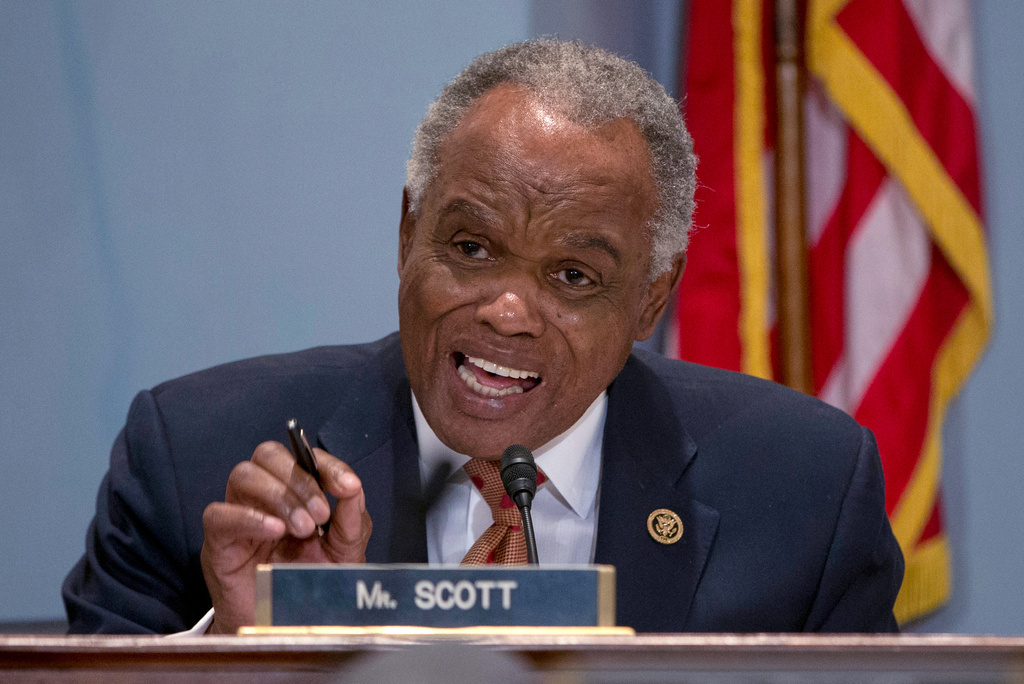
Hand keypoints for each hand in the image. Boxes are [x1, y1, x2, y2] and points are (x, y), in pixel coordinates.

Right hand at [200, 441, 371, 633]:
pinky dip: (248, 517)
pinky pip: (218, 515)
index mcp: (294, 492)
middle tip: (320, 514)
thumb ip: (352, 519)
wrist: (288, 630)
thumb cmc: (313, 585)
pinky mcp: (217, 544)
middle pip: (268, 454)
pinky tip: (275, 531)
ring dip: (278, 496)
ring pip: (243, 475)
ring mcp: (238, 517)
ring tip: (302, 528)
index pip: (303, 456)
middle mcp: (264, 497)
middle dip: (299, 479)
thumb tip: (352, 486)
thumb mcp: (345, 551)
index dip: (327, 465)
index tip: (347, 486)